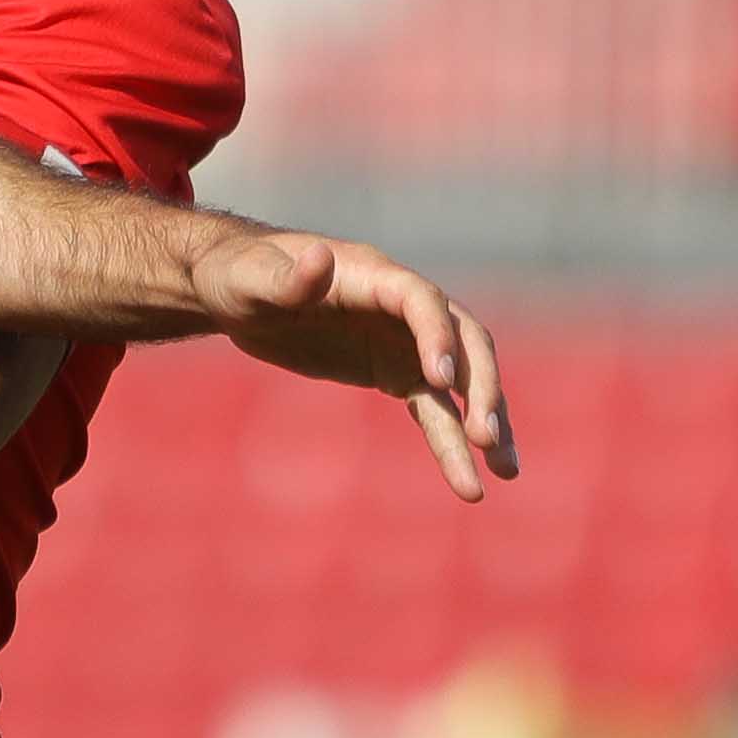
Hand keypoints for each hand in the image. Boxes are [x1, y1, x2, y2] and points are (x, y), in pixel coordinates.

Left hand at [193, 229, 518, 502]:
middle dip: (480, 384)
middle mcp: (400, 305)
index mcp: (369, 274)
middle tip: (485, 436)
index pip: (421, 300)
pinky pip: (436, 407)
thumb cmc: (237, 274)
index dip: (437, 335)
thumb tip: (319, 257)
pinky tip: (471, 480)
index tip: (440, 380)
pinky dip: (455, 439)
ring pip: (461, 381)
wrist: (233, 289)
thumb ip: (286, 278)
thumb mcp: (249, 278)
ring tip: (504, 471)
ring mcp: (403, 340)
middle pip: (463, 340)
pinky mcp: (395, 371)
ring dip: (486, 421)